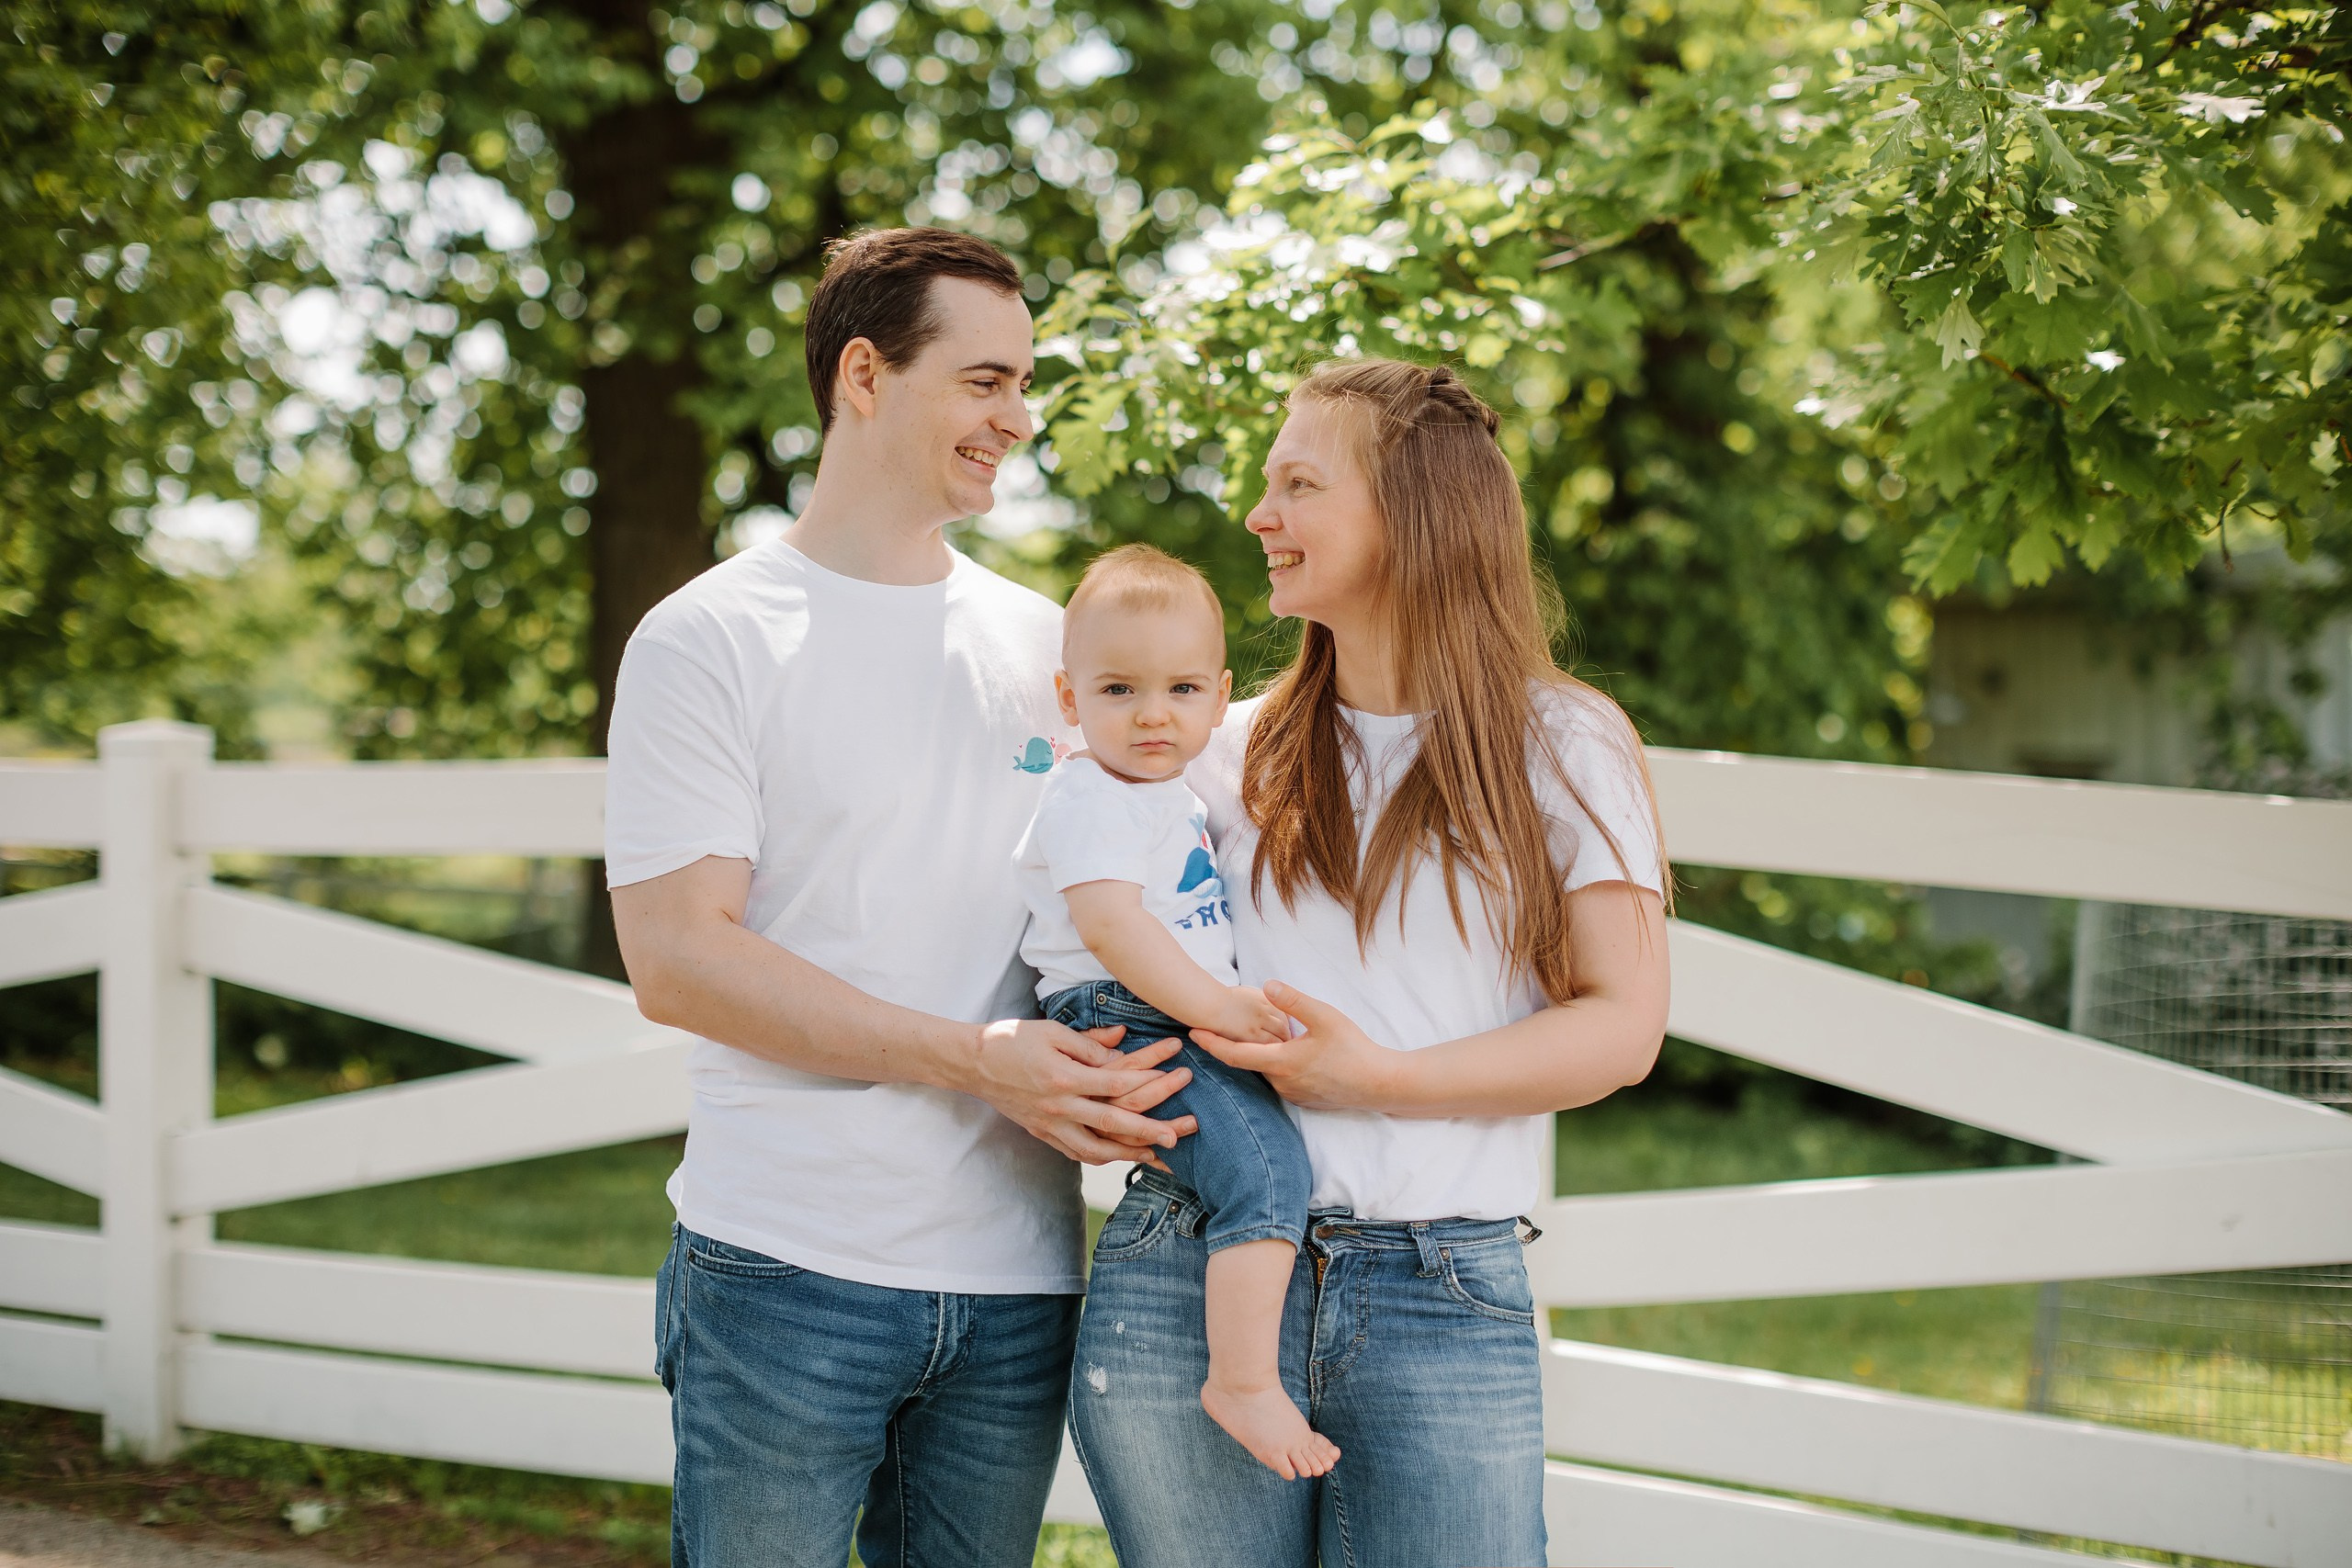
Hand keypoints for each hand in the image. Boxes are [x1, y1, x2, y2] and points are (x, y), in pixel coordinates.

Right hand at [960, 1018, 1198, 1165]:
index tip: (1177, 1077)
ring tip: (1155, 1155)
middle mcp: (1059, 1107)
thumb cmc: (1014, 1040)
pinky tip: (1119, 1157)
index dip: (1149, 1081)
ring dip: (1128, 1155)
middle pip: (1112, 1124)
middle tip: (1177, 1136)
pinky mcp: (1042, 1133)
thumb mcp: (1052, 1031)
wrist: (974, 1064)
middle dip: (1148, 1132)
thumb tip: (1123, 1044)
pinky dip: (1101, 1157)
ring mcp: (1050, 1125)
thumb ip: (1089, 1042)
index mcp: (1063, 1077)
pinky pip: (1076, 1153)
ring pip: (1095, 1149)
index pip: (1116, 1085)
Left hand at [1191, 981, 1401, 1111]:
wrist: (1378, 1084)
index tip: (1192, 1033)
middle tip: (1216, 1027)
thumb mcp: (1326, 1017)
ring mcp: (1292, 1094)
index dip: (1211, 1043)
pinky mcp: (1303, 1099)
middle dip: (1232, 1045)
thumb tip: (1267, 984)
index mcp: (1281, 1062)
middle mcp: (1281, 1082)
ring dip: (1255, 1056)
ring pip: (1265, 1071)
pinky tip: (1281, 1053)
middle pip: (1247, 1063)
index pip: (1235, 1054)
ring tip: (1248, 1036)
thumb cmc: (1354, 1049)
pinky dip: (1273, 1066)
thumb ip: (1294, 1001)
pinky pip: (1280, 1080)